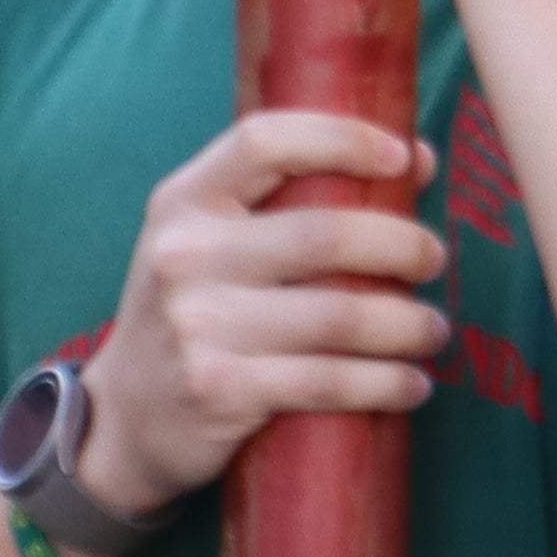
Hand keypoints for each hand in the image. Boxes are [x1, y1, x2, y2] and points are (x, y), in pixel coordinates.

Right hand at [78, 105, 451, 520]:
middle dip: (402, 245)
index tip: (403, 156)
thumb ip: (289, 201)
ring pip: (339, 316)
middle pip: (324, 234)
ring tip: (433, 329)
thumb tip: (416, 160)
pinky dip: (386, 383)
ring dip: (408, 324)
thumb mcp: (209, 244)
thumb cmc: (191, 315)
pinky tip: (413, 385)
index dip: (342, 138)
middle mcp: (185, 255)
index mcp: (183, 202)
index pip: (265, 142)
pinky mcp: (219, 388)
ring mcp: (199, 324)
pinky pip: (329, 382)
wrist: (122, 418)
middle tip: (434, 259)